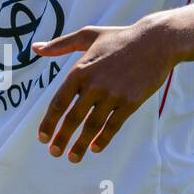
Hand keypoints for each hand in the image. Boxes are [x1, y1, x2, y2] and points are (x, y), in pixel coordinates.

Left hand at [32, 16, 177, 162]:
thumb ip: (60, 45)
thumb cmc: (120, 38)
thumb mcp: (88, 35)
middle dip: (61, 138)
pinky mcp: (131, 101)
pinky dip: (103, 139)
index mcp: (80, 70)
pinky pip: (113, 125)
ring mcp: (113, 94)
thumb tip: (36, 48)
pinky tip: (95, 148)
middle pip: (73, 118)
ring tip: (72, 158)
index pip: (58, 102)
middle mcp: (94, 84)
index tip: (42, 137)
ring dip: (80, 145)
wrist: (157, 41)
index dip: (48, 123)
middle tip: (53, 152)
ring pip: (92, 125)